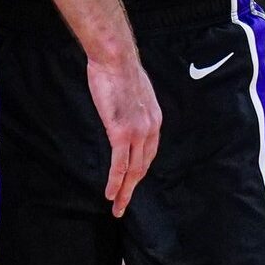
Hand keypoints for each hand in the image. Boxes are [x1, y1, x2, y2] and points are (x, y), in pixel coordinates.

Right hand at [85, 54, 161, 216]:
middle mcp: (150, 129)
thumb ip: (133, 106)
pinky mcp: (121, 133)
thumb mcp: (134, 91)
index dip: (140, 170)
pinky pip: (119, 164)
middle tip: (123, 204)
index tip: (131, 182)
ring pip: (132, 170)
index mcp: (154, 119)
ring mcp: (137, 132)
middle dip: (133, 188)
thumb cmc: (119, 68)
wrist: (115, 58)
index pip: (149, 152)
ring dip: (124, 191)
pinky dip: (115, 181)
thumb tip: (125, 110)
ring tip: (117, 207)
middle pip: (143, 167)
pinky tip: (110, 193)